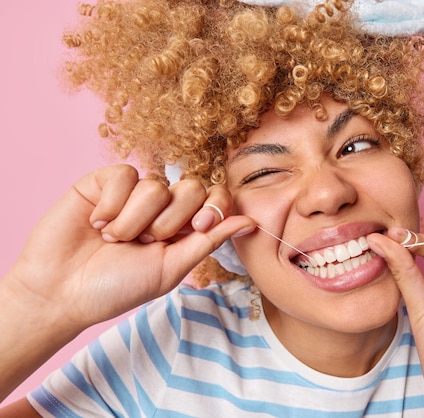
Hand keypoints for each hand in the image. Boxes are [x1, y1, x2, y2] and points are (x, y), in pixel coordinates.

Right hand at [3, 164, 255, 330]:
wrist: (61, 291)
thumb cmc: (116, 287)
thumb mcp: (171, 268)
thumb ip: (210, 241)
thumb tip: (252, 222)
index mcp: (182, 227)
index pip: (216, 197)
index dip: (212, 207)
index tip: (194, 229)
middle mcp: (161, 206)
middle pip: (192, 187)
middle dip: (170, 220)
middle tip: (144, 243)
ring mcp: (132, 192)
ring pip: (156, 184)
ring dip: (135, 220)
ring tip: (113, 240)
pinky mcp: (104, 181)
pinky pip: (126, 174)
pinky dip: (113, 204)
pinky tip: (96, 223)